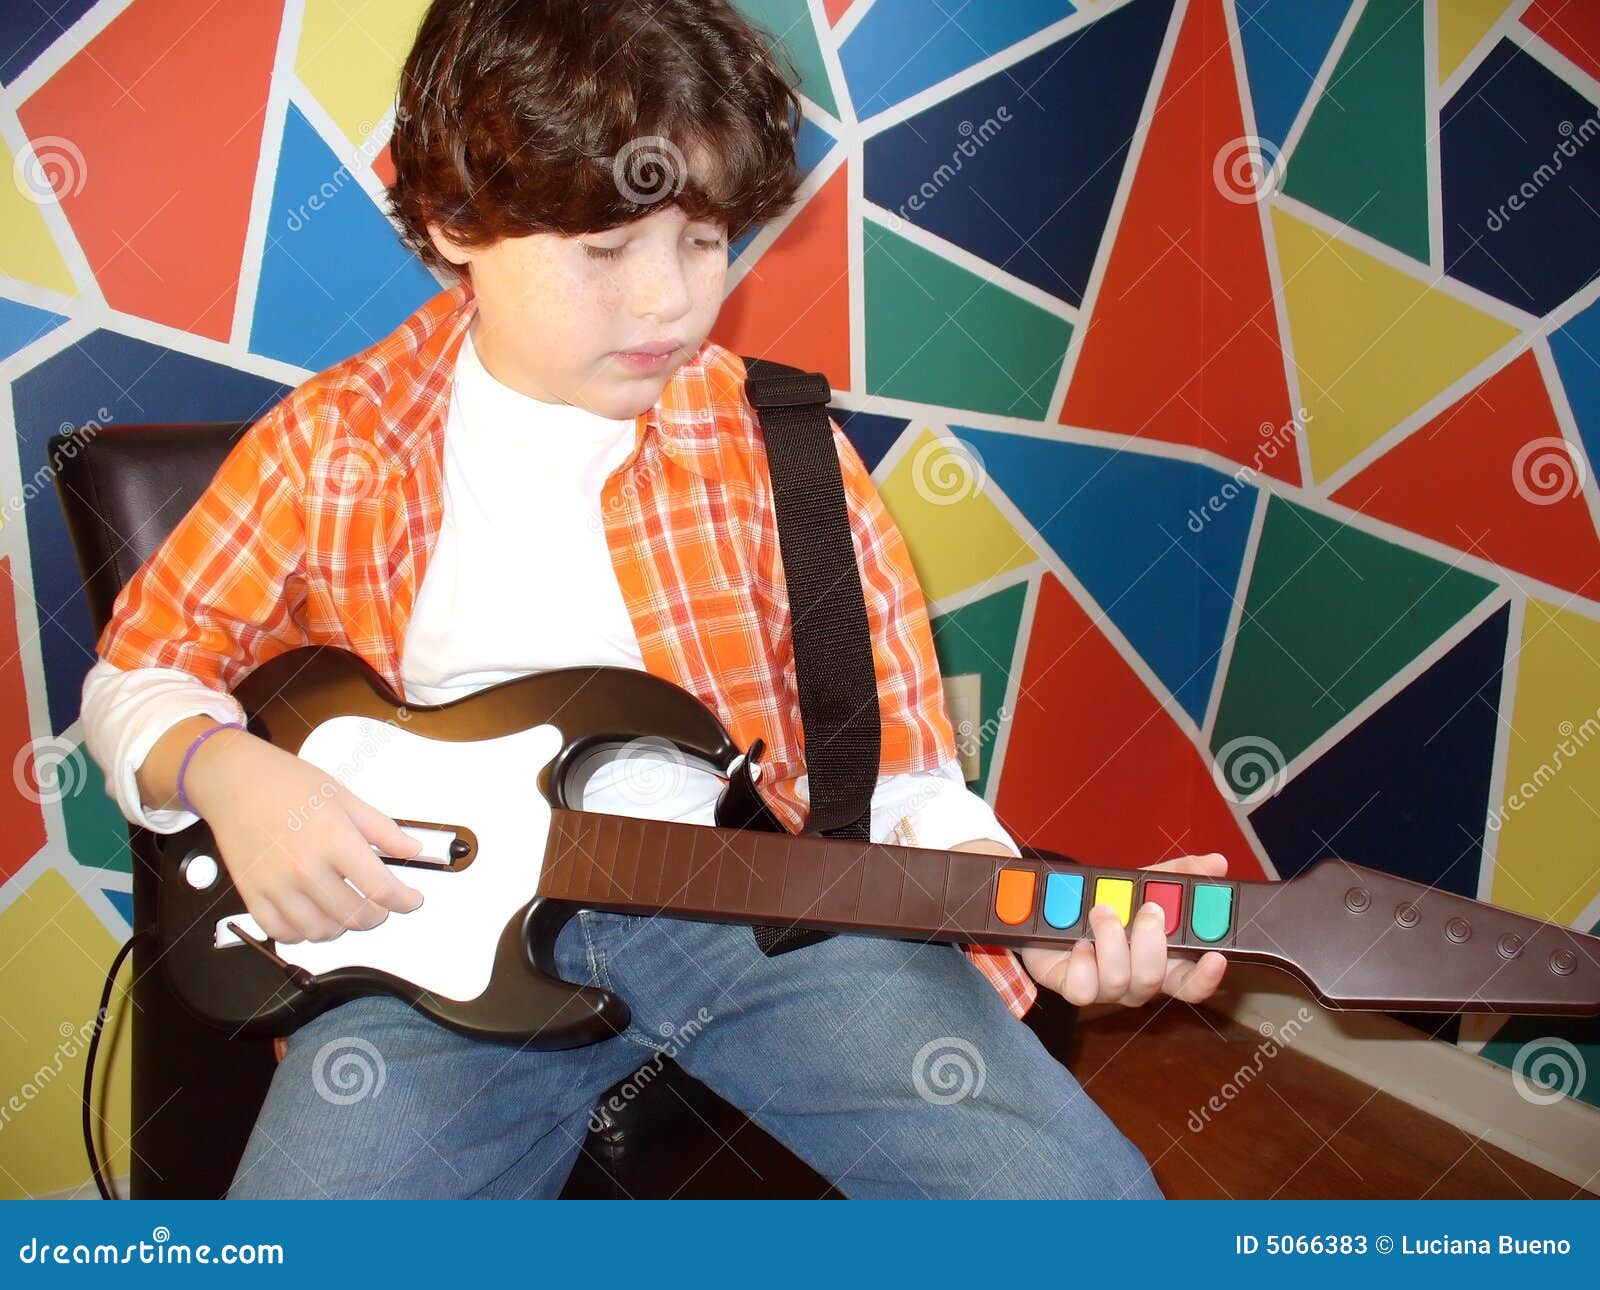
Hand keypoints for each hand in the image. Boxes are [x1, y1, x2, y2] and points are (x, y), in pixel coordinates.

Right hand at [185, 728, 425, 944]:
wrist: (235, 780)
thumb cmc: (286, 783)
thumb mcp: (344, 797)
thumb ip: (381, 829)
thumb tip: (411, 848)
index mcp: (333, 839)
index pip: (380, 888)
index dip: (404, 901)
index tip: (410, 900)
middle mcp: (304, 867)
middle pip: (353, 915)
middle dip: (377, 916)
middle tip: (380, 905)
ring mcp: (275, 885)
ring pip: (320, 931)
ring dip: (341, 927)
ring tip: (347, 910)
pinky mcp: (251, 895)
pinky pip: (282, 933)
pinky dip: (302, 934)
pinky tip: (312, 918)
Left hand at [1020, 852, 1229, 1006]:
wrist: (1052, 909)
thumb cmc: (1107, 902)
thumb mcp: (1142, 883)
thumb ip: (1178, 876)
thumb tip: (1217, 862)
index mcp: (1160, 962)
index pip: (1191, 985)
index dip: (1206, 978)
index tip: (1215, 956)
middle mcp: (1135, 982)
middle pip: (1154, 980)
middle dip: (1151, 941)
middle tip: (1147, 909)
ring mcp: (1104, 989)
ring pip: (1119, 980)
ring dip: (1111, 938)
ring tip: (1100, 910)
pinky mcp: (1073, 987)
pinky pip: (1083, 989)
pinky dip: (1082, 960)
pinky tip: (1079, 941)